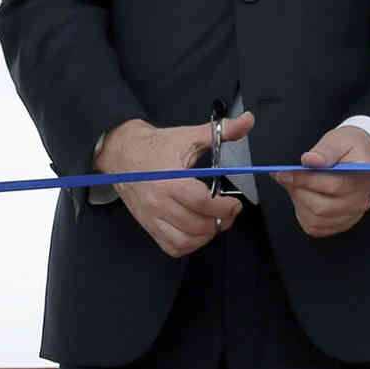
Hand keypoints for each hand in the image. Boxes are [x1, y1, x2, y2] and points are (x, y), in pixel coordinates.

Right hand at [95, 115, 249, 258]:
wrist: (122, 154)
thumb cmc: (155, 146)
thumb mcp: (189, 135)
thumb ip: (220, 131)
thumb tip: (247, 121)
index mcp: (169, 179)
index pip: (201, 202)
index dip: (224, 206)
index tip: (234, 203)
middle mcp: (158, 202)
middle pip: (196, 224)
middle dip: (220, 221)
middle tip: (228, 211)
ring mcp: (152, 217)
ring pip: (185, 241)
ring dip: (206, 234)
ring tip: (214, 220)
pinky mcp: (149, 226)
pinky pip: (172, 247)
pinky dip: (189, 244)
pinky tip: (196, 230)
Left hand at [271, 125, 369, 238]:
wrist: (360, 159)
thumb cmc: (350, 149)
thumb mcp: (339, 140)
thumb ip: (325, 150)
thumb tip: (310, 160)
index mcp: (363, 178)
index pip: (334, 186)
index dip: (305, 180)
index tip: (284, 173)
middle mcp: (360, 201)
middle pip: (322, 207)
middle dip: (297, 191)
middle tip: (284, 176)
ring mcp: (351, 215)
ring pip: (316, 219)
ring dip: (298, 201)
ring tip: (294, 184)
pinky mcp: (339, 224)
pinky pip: (315, 227)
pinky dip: (302, 212)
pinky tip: (302, 195)